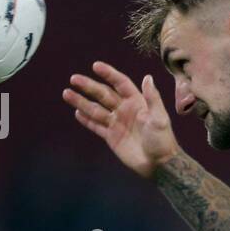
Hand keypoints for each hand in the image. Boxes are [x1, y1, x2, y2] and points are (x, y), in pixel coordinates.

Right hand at [62, 61, 180, 178]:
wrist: (158, 164)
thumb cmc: (162, 140)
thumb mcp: (160, 118)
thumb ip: (152, 98)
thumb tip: (147, 77)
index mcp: (137, 102)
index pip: (120, 84)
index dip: (109, 74)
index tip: (95, 66)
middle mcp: (125, 110)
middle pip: (103, 94)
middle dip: (89, 86)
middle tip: (74, 79)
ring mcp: (117, 123)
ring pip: (96, 109)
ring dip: (81, 101)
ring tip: (67, 93)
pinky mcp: (111, 137)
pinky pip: (96, 126)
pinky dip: (86, 120)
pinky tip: (77, 112)